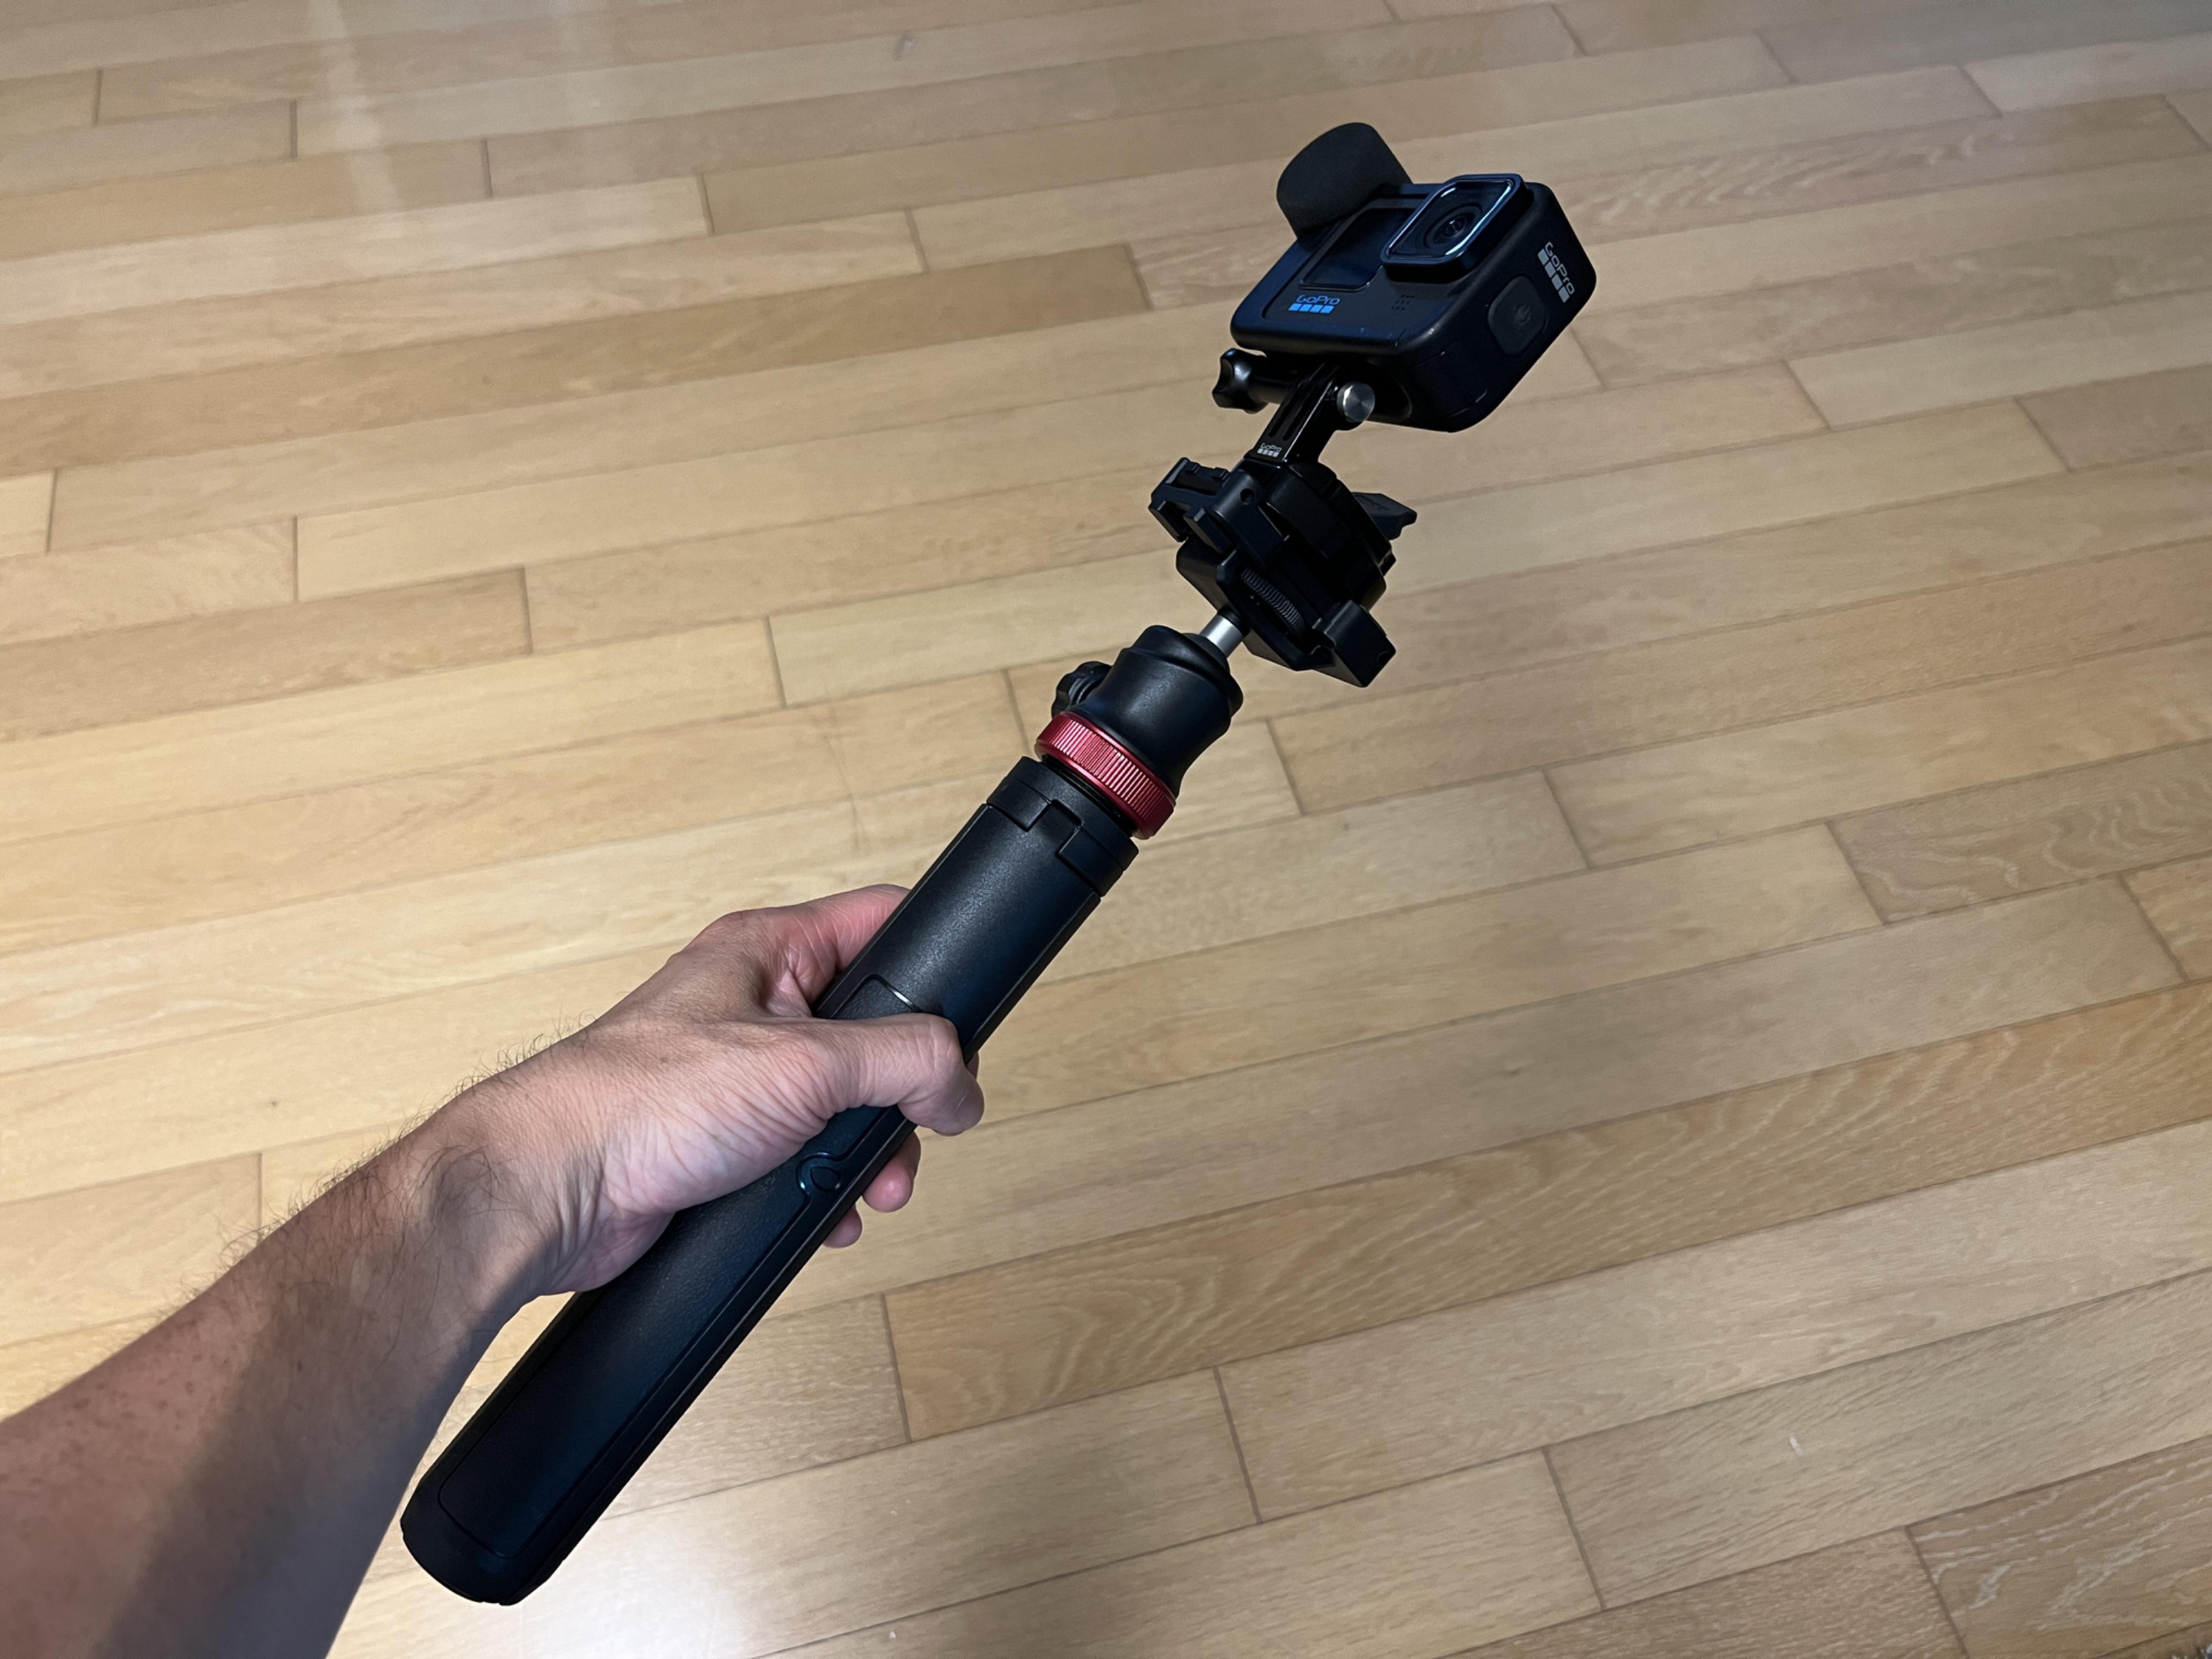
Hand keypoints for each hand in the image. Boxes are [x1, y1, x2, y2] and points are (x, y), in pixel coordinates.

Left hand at [422, 886, 983, 1297]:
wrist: (550, 1194)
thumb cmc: (639, 1101)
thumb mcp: (805, 1063)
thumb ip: (905, 1061)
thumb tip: (963, 1085)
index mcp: (768, 951)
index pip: (880, 923)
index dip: (935, 965)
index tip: (969, 1016)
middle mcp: (754, 1006)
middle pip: (876, 1033)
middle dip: (905, 1095)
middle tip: (915, 1130)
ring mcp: (740, 1078)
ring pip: (845, 1106)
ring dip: (869, 1154)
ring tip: (871, 1187)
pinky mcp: (726, 1146)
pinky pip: (806, 1159)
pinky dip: (828, 1190)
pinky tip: (828, 1216)